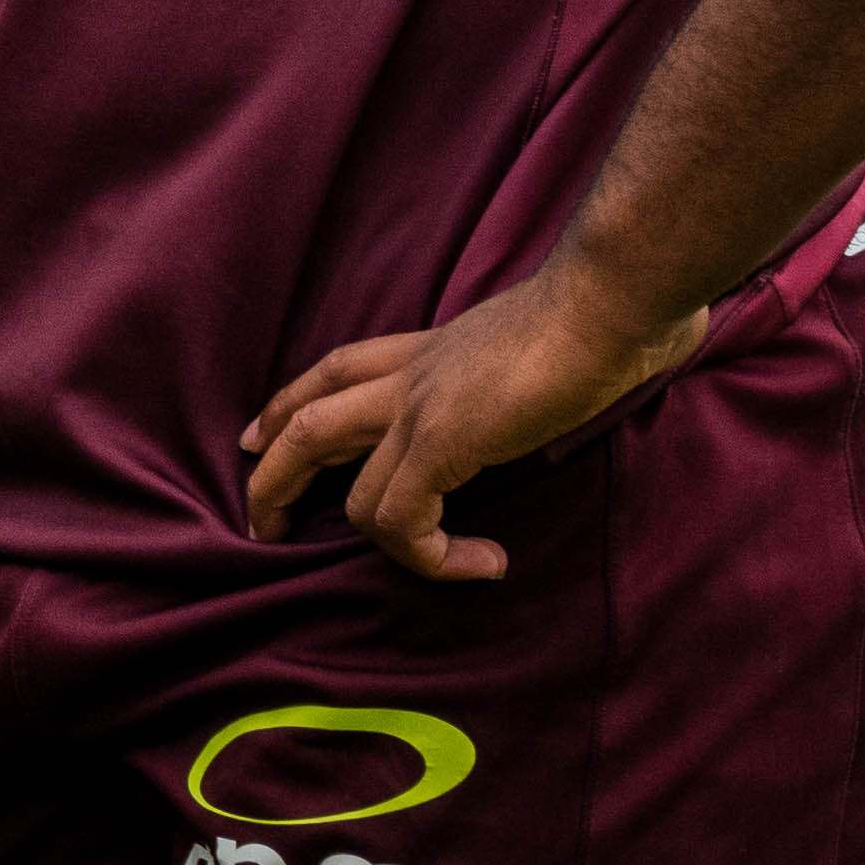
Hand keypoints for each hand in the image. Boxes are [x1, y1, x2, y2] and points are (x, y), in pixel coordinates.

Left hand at [237, 263, 704, 578]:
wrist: (607, 300)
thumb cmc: (600, 313)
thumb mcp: (537, 345)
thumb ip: (521, 372)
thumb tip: (558, 391)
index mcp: (428, 350)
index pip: (335, 372)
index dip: (289, 405)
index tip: (257, 437)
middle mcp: (410, 375)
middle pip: (308, 422)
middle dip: (272, 476)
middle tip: (262, 523)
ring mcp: (418, 407)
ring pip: (346, 485)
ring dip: (375, 541)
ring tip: (429, 564)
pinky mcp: (440, 440)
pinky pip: (400, 518)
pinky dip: (431, 555)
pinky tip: (487, 561)